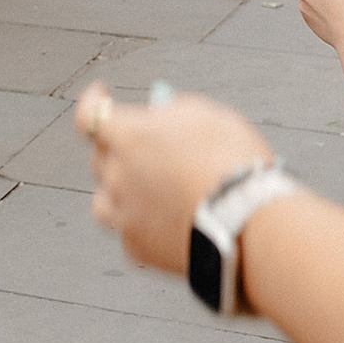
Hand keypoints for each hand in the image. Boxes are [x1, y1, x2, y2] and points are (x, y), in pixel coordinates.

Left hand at [76, 84, 273, 276]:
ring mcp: (124, 214)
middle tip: (142, 148)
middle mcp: (117, 175)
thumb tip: (162, 112)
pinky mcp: (138, 247)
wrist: (253, 225)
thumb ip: (175, 110)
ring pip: (105, 200)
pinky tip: (160, 222)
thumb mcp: (208, 115)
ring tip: (145, 190)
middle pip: (101, 157)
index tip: (100, 95)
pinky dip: (141, 226)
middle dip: (117, 148)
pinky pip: (129, 233)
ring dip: (119, 191)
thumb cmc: (235, 164)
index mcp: (128, 136)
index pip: (90, 114)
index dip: (92, 101)